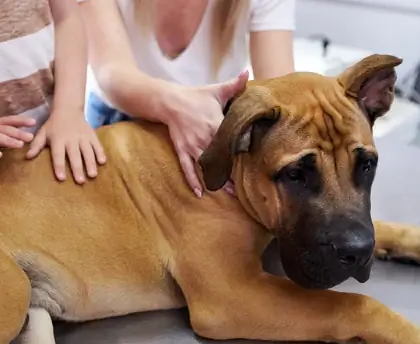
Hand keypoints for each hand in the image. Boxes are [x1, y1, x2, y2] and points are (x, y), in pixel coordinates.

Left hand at [26, 108, 106, 183]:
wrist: (68, 109)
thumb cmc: (53, 125)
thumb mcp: (43, 133)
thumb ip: (36, 145)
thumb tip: (27, 157)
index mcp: (58, 139)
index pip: (58, 155)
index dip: (59, 166)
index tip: (61, 178)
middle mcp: (71, 138)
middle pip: (74, 155)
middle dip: (77, 168)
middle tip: (80, 181)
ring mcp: (83, 136)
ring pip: (87, 151)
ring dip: (90, 163)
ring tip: (92, 175)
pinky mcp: (92, 135)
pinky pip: (97, 144)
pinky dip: (100, 152)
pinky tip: (103, 162)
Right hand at [162, 71, 248, 196]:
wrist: (169, 101)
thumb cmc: (195, 96)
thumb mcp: (215, 90)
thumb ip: (234, 85)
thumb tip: (247, 72)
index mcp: (216, 125)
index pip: (232, 144)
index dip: (241, 155)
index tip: (251, 166)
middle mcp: (205, 138)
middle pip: (221, 160)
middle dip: (232, 175)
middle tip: (244, 189)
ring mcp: (192, 146)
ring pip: (206, 167)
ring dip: (217, 182)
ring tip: (229, 195)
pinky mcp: (182, 150)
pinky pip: (187, 168)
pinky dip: (193, 181)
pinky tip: (199, 194)